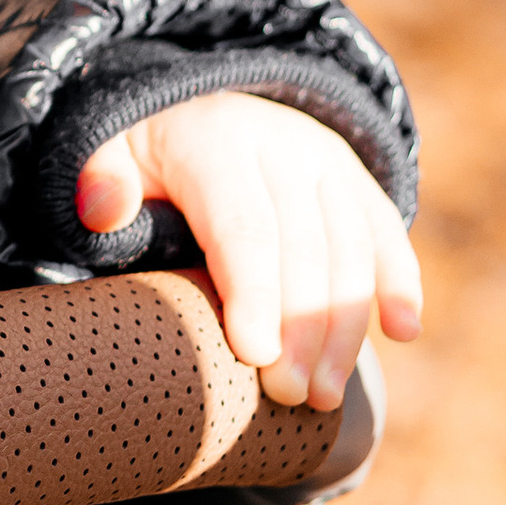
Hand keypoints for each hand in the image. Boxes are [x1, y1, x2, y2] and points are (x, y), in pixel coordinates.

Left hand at [75, 93, 420, 413]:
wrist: (195, 107)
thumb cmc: (143, 155)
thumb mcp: (108, 152)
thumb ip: (100, 180)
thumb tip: (104, 208)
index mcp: (215, 141)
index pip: (243, 226)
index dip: (254, 293)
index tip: (257, 356)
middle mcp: (279, 144)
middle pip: (302, 247)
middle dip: (301, 329)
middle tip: (292, 397)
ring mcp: (323, 160)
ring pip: (350, 248)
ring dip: (346, 327)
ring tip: (325, 396)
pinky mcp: (352, 179)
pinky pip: (383, 230)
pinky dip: (400, 280)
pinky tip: (404, 332)